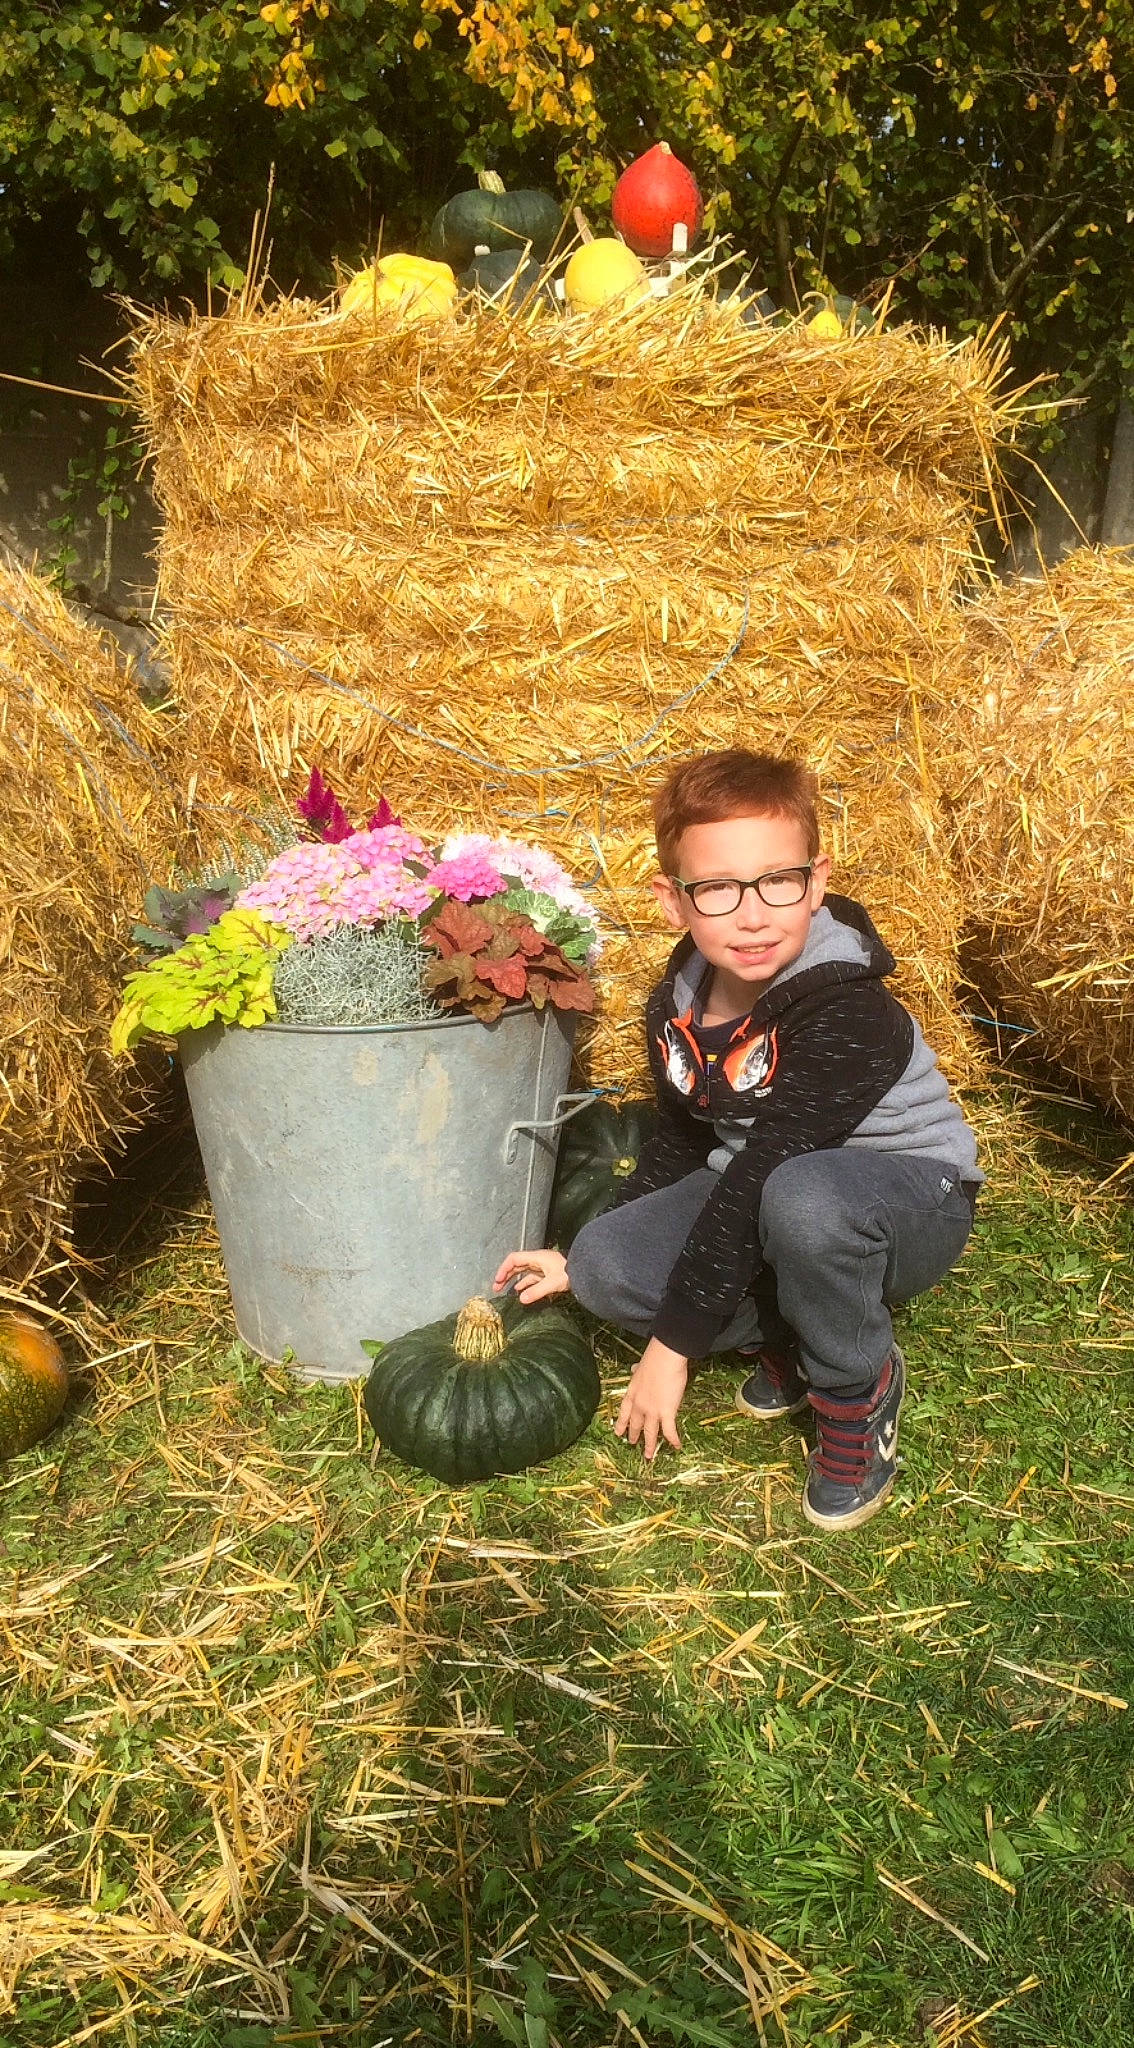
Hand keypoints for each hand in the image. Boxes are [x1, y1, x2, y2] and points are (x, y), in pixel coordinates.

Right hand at [492, 1248, 569, 1304]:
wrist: (585, 1272)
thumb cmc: (570, 1274)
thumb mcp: (553, 1283)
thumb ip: (537, 1291)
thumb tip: (521, 1299)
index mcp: (536, 1258)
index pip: (514, 1259)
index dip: (504, 1268)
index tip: (498, 1280)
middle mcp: (538, 1260)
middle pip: (516, 1265)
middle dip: (505, 1275)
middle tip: (496, 1287)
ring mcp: (543, 1267)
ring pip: (523, 1271)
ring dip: (513, 1280)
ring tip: (504, 1290)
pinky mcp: (547, 1274)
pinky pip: (531, 1277)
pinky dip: (524, 1283)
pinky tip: (520, 1291)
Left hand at [614, 1340, 688, 1460]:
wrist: (664, 1358)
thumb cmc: (654, 1358)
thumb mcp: (641, 1366)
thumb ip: (637, 1371)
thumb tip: (634, 1369)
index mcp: (632, 1393)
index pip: (624, 1412)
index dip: (620, 1424)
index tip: (617, 1433)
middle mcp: (639, 1404)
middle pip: (635, 1424)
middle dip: (633, 1436)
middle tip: (631, 1444)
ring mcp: (652, 1410)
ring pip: (650, 1432)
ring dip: (650, 1445)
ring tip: (649, 1456)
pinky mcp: (666, 1412)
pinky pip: (669, 1430)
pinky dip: (673, 1440)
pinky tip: (676, 1447)